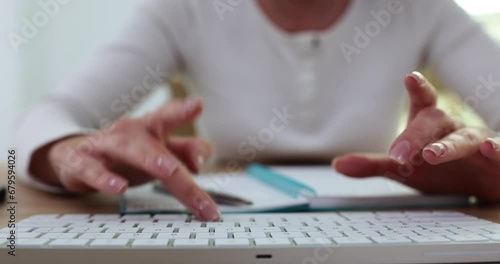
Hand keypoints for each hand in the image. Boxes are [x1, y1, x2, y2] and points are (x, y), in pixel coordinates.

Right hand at [30, 98, 219, 220]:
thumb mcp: (161, 150)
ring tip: (166, 169)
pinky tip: (119, 188)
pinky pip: (92, 170)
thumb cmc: (128, 153)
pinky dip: (104, 179)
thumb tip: (199, 164)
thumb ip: (187, 151)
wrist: (78, 157)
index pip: (167, 115)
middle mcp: (129, 132)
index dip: (182, 110)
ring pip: (125, 149)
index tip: (197, 105)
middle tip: (188, 167)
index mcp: (150, 127)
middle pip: (152, 141)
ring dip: (147, 158)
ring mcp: (104, 146)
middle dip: (170, 153)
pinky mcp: (81, 163)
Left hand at [333, 72, 499, 201]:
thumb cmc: (441, 170)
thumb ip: (373, 165)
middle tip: (399, 154)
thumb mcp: (404, 169)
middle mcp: (451, 128)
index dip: (418, 90)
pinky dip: (494, 150)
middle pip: (434, 121)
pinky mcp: (495, 158)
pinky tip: (487, 148)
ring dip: (447, 146)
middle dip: (415, 136)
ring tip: (432, 154)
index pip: (423, 103)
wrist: (481, 187)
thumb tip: (337, 165)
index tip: (410, 77)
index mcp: (429, 126)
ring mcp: (475, 141)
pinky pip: (497, 150)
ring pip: (463, 137)